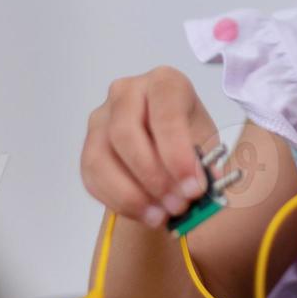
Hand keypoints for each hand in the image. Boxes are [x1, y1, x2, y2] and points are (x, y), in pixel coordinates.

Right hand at [81, 66, 216, 229]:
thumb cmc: (190, 137)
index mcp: (164, 82)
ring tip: (162, 215)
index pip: (164, 113)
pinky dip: (117, 201)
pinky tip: (144, 213)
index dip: (177, 154)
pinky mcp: (88, 145)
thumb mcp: (208, 145)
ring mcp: (102, 117)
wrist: (171, 145)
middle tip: (178, 205)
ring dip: (132, 195)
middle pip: (125, 133)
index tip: (194, 187)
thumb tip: (199, 188)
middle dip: (153, 177)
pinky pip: (91, 177)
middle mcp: (127, 92)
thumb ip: (205, 165)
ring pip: (101, 157)